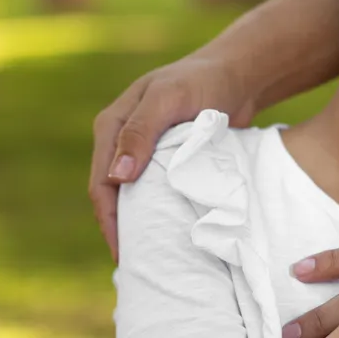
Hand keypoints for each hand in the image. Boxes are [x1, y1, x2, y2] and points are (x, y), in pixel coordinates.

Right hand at [90, 56, 255, 260]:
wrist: (236, 75)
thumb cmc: (201, 81)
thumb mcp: (169, 99)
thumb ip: (141, 131)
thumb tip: (118, 176)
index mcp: (111, 125)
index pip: (101, 182)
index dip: (109, 219)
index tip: (123, 251)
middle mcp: (122, 140)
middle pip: (113, 195)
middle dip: (120, 228)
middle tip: (136, 264)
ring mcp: (144, 151)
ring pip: (134, 196)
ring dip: (140, 223)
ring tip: (151, 257)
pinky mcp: (167, 159)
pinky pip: (156, 192)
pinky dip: (159, 212)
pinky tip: (170, 235)